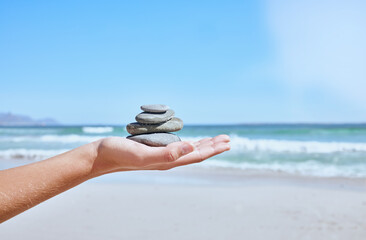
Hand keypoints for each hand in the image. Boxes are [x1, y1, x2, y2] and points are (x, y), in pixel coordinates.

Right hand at [90, 135, 230, 175]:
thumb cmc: (120, 154)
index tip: (227, 142)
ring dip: (203, 144)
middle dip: (213, 146)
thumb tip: (190, 147)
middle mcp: (167, 159)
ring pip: (187, 149)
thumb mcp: (143, 154)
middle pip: (196, 153)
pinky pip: (176, 146)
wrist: (102, 156)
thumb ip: (166, 153)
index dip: (213, 149)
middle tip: (228, 139)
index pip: (196, 155)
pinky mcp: (153, 148)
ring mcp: (160, 154)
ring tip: (215, 140)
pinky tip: (189, 140)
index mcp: (168, 161)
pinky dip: (187, 142)